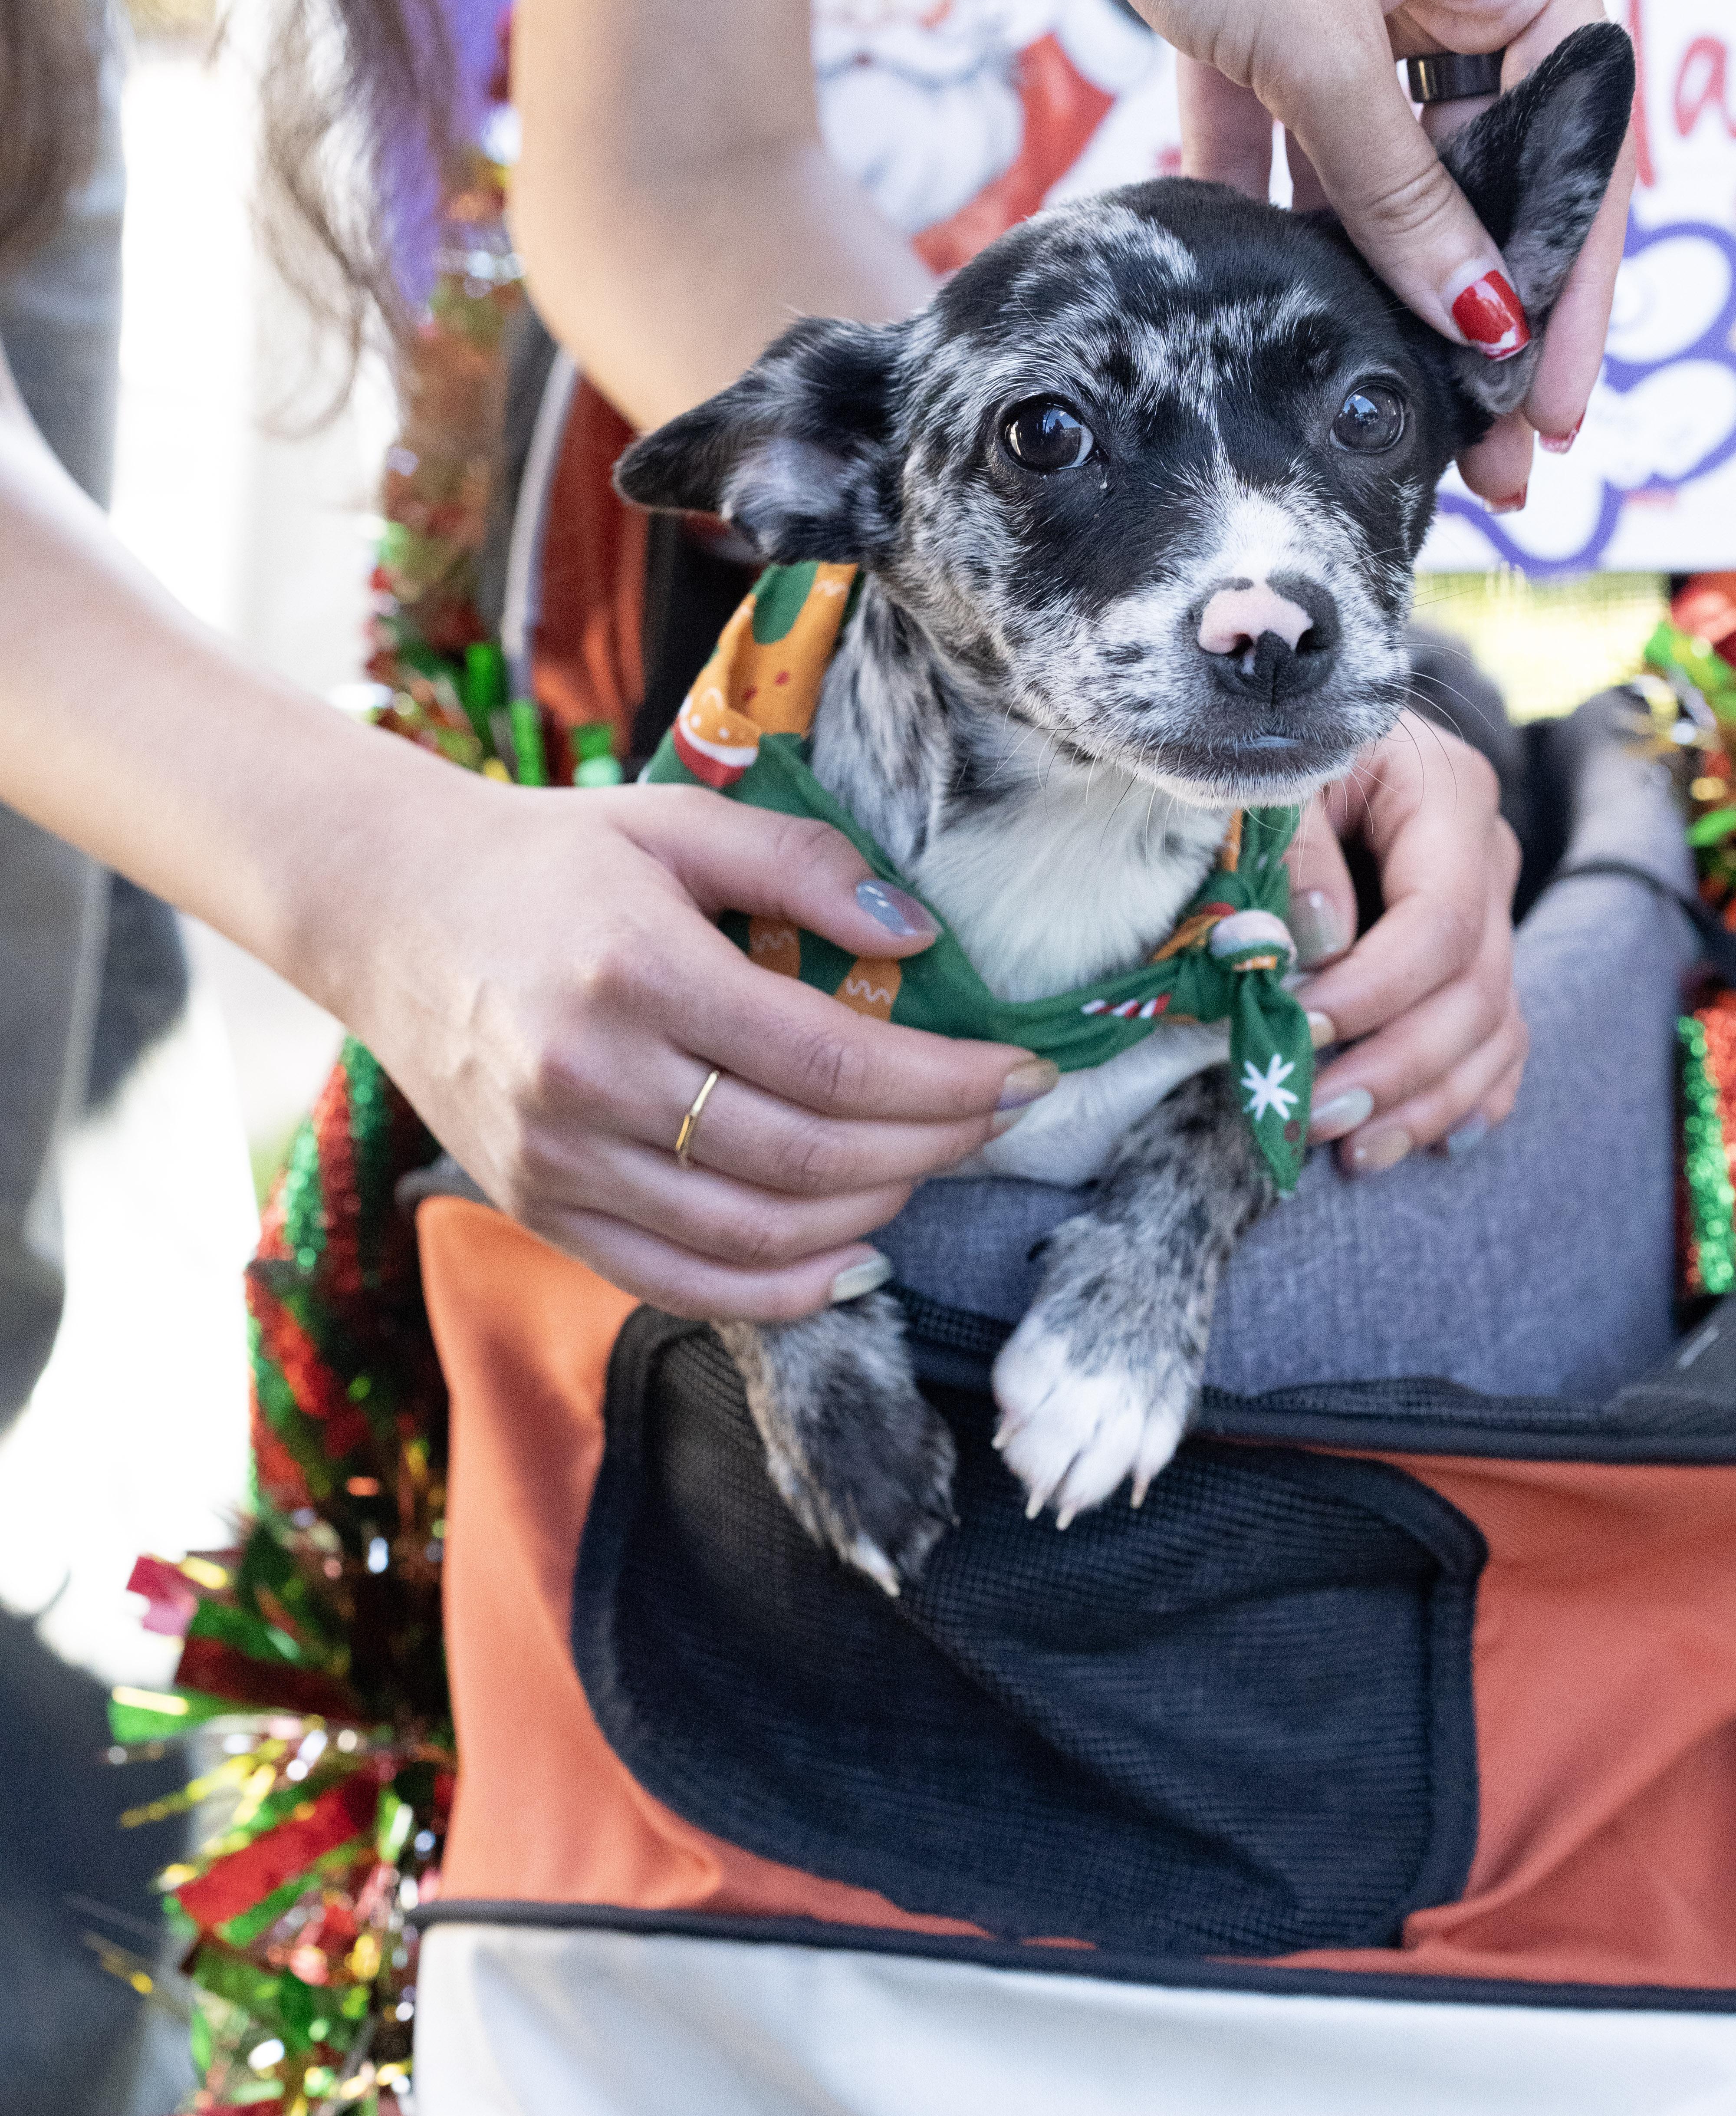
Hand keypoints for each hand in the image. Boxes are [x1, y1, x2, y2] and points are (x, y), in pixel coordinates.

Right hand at [348, 781, 1050, 1319]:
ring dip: (870, 1216)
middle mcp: (593, 1079)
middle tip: (995, 1120)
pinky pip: (678, 1285)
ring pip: (755, 1234)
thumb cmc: (546, 860)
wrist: (386, 911)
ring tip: (927, 1169)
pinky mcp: (539, 1209)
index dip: (948, 1082)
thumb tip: (920, 935)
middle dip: (933, 1148)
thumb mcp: (675, 823)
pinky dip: (778, 1292)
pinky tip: (848, 1262)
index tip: (1024, 1076)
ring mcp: (559, 1160)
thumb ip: (803, 864)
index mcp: (638, 973)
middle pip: (809, 1158)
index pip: (835, 1062)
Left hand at [1053, 0, 1633, 502]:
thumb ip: (1395, 192)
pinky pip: (1288, 156)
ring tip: (1390, 424)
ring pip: (1388, 183)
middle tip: (1481, 459)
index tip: (1554, 413)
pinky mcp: (1262, 30)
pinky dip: (1282, 231)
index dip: (1569, 293)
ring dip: (1384, 301)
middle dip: (1475, 322)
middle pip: (1487, 181)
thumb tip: (1480, 322)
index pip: (1574, 150)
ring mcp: (1358, 6)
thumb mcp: (1317, 42)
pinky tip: (1284, 332)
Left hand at [1284, 716, 1524, 1174]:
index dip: (1374, 990)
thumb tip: (1317, 947)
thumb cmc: (1265, 743)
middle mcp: (1485, 853)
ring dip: (1424, 1100)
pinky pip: (1497, 1038)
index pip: (1438, 920)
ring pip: (1491, 1026)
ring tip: (1352, 1152)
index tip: (1300, 1029)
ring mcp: (1488, 906)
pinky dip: (1463, 1096)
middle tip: (1315, 1114)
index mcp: (1444, 795)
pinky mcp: (1471, 950)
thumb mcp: (1266, 772)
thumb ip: (1291, 850)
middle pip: (1473, 987)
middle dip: (1395, 1064)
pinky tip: (1427, 1144)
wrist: (1285, 714)